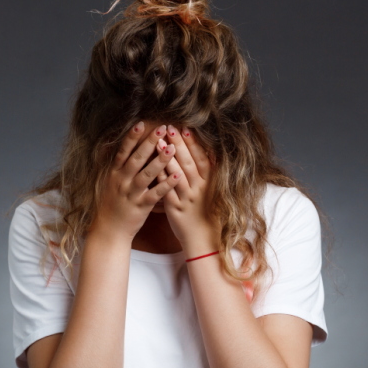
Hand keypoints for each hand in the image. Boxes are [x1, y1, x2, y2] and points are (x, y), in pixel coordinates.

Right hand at [90, 122, 180, 240]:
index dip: (131, 137)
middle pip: (136, 159)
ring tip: (173, 148)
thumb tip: (120, 146)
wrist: (109, 231)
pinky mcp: (141, 207)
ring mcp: (131, 194)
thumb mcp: (109, 182)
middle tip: (162, 128)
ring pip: (146, 174)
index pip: (123, 151)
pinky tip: (178, 176)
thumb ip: (118, 166)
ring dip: (160, 161)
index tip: (141, 123)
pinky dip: (166, 184)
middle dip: (149, 143)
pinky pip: (155, 194)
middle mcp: (121, 181)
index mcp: (114, 173)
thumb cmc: (112, 205)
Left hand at [160, 125, 219, 254]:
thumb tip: (212, 152)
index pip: (202, 159)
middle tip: (169, 127)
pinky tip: (152, 167)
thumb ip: (211, 173)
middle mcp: (199, 189)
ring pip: (176, 175)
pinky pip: (166, 192)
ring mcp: (187, 199)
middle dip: (179, 144)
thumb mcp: (214, 191)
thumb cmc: (209, 214)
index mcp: (210, 183)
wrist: (205, 240)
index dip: (194, 143)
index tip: (185, 128)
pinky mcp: (175, 209)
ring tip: (158, 142)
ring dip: (167, 158)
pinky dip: (160, 179)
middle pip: (188, 163)